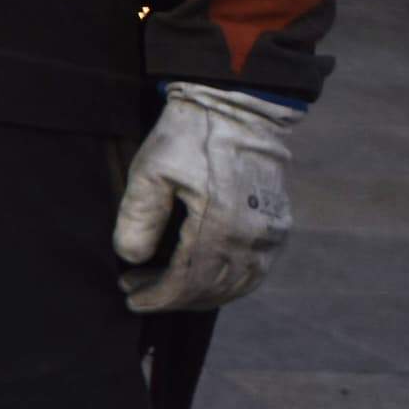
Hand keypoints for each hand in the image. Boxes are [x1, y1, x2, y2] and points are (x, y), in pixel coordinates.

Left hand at [113, 84, 296, 312]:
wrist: (237, 109)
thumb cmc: (190, 135)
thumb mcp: (152, 169)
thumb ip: (140, 216)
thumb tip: (130, 258)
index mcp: (221, 226)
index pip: (188, 281)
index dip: (159, 297)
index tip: (131, 299)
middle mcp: (252, 239)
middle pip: (211, 289)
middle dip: (172, 297)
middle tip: (136, 291)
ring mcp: (270, 236)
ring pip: (235, 286)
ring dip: (198, 294)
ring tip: (161, 286)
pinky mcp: (278, 227)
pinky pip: (254, 272)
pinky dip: (226, 283)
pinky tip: (200, 278)